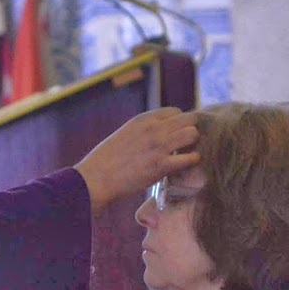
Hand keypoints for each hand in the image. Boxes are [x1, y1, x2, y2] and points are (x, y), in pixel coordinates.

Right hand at [74, 107, 199, 212]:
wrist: (96, 178)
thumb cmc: (107, 160)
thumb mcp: (125, 134)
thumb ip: (144, 130)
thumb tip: (160, 133)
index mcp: (143, 119)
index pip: (176, 112)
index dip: (178, 124)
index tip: (175, 135)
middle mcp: (153, 128)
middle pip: (189, 120)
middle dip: (189, 131)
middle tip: (183, 146)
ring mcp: (159, 146)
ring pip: (192, 134)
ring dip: (192, 144)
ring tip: (184, 154)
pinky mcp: (162, 165)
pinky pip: (191, 157)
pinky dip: (191, 161)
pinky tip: (183, 166)